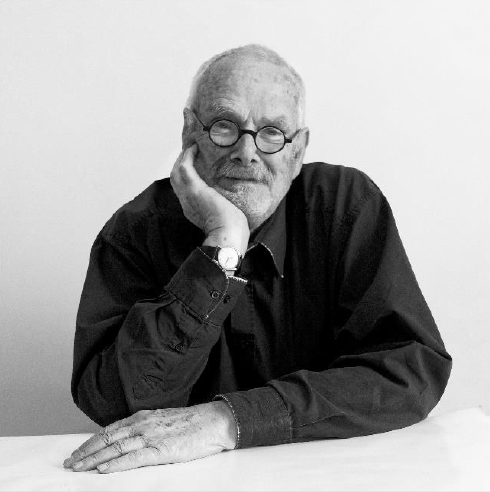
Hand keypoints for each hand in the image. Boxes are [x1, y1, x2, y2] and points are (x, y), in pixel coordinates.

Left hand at [63, 401, 236, 473]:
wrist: (214, 421)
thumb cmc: (191, 423)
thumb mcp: (162, 421)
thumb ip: (144, 429)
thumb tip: (127, 441)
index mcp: (142, 417)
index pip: (109, 430)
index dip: (91, 442)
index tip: (77, 452)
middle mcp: (142, 424)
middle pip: (107, 439)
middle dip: (86, 452)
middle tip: (70, 463)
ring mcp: (151, 436)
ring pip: (116, 449)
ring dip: (94, 459)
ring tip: (78, 468)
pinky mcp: (161, 449)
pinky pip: (134, 458)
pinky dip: (116, 464)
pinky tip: (104, 469)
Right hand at [170, 144, 249, 253]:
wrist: (228, 235)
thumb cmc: (232, 230)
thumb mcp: (224, 216)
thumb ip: (223, 207)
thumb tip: (233, 201)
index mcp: (193, 210)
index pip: (183, 190)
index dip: (185, 177)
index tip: (193, 167)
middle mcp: (186, 202)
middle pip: (175, 179)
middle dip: (179, 164)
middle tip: (188, 153)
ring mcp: (188, 195)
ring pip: (176, 172)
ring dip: (182, 158)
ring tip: (190, 149)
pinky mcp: (194, 189)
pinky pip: (184, 168)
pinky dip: (187, 157)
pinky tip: (194, 149)